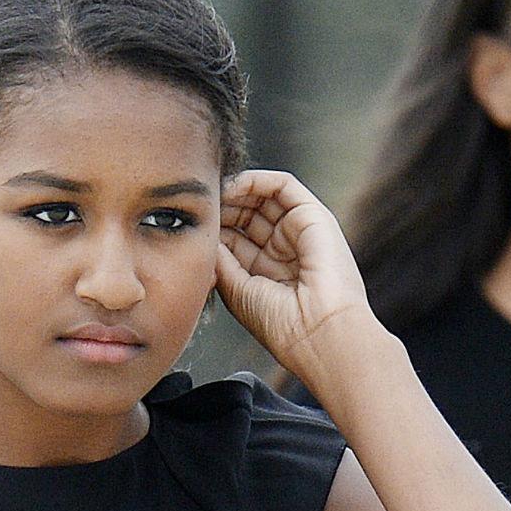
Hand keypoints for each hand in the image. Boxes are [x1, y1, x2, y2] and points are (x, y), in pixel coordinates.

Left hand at [216, 169, 378, 382]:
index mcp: (267, 273)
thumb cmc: (281, 324)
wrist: (318, 331)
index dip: (213, 227)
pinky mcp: (313, 216)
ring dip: (235, 191)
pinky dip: (257, 180)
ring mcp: (299, 232)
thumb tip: (205, 232)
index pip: (235, 238)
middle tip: (200, 204)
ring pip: (262, 197)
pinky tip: (234, 185)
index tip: (191, 223)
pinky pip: (283, 185)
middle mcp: (284, 251)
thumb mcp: (237, 289)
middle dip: (222, 207)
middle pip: (246, 215)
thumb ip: (220, 257)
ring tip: (213, 192)